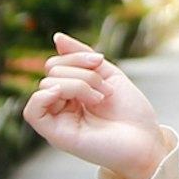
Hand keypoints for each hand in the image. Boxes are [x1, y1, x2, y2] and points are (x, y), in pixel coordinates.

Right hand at [25, 33, 166, 178]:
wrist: (146, 141)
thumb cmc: (131, 112)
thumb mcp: (107, 74)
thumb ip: (82, 56)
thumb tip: (56, 37)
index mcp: (72, 91)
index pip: (56, 63)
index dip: (77, 57)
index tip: (101, 62)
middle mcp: (62, 105)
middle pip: (52, 72)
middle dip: (82, 73)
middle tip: (104, 91)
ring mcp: (58, 120)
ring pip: (46, 85)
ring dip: (78, 85)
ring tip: (98, 99)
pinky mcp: (56, 135)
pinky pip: (32, 111)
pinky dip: (43, 97)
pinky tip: (62, 95)